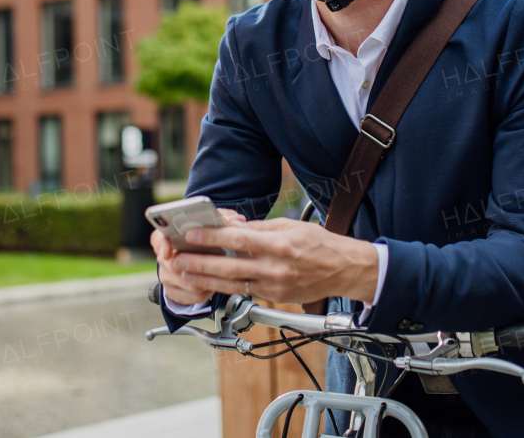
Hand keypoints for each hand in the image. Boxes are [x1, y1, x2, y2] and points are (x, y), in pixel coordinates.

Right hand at [152, 208, 248, 305]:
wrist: (203, 260)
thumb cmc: (209, 238)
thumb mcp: (217, 222)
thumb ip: (223, 218)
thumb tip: (230, 220)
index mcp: (169, 235)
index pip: (158, 238)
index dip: (162, 244)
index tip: (168, 251)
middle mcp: (164, 256)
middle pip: (173, 264)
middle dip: (195, 264)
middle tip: (214, 261)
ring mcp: (167, 276)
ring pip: (187, 282)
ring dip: (206, 279)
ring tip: (219, 273)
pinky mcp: (174, 293)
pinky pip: (192, 296)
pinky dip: (206, 292)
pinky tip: (214, 284)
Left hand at [171, 217, 378, 305]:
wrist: (344, 270)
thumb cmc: (320, 245)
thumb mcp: (290, 226)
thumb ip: (259, 228)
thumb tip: (233, 227)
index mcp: (279, 245)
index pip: (237, 239)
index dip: (212, 237)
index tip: (192, 234)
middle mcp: (275, 268)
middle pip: (229, 266)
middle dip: (200, 264)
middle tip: (178, 260)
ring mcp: (274, 286)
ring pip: (233, 285)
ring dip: (207, 281)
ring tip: (187, 275)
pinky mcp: (275, 297)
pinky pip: (247, 291)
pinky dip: (227, 287)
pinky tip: (212, 283)